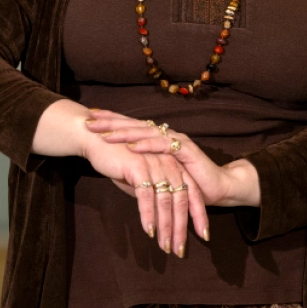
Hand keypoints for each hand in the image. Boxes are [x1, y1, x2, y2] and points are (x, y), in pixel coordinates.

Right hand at [80, 128, 207, 257]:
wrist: (99, 139)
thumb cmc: (120, 159)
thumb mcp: (141, 177)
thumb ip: (153, 192)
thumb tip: (158, 215)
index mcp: (174, 165)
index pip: (191, 193)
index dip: (198, 215)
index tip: (203, 235)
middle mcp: (169, 163)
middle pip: (181, 200)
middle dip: (182, 227)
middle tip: (181, 250)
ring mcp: (155, 164)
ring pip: (166, 200)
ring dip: (166, 226)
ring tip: (165, 247)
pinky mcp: (139, 167)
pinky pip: (146, 196)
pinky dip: (148, 215)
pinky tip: (149, 231)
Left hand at [84, 109, 260, 207]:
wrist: (217, 189)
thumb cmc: (187, 186)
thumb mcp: (157, 179)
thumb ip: (138, 173)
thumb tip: (114, 173)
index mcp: (158, 140)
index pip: (131, 127)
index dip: (111, 122)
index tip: (89, 118)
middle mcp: (166, 136)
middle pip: (135, 125)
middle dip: (111, 122)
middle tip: (89, 120)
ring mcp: (176, 141)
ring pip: (147, 133)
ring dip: (125, 133)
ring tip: (105, 133)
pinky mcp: (187, 150)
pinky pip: (164, 146)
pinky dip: (147, 146)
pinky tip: (132, 146)